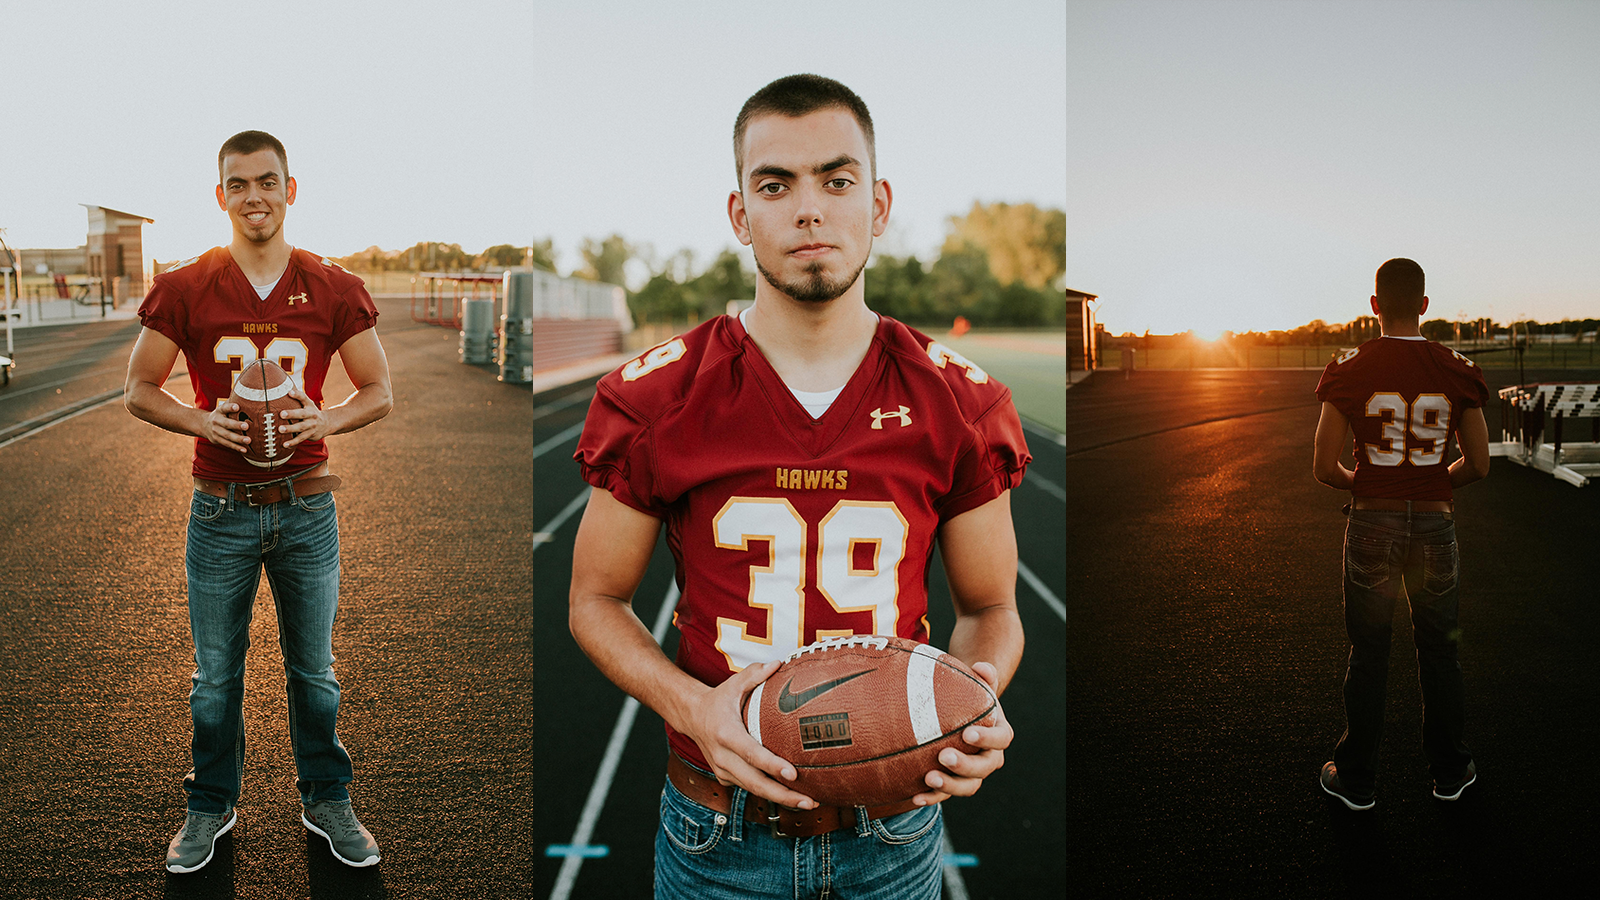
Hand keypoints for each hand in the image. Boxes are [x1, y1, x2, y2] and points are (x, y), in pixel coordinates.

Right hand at [200, 401, 250, 451]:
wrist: (203, 424)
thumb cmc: (221, 415)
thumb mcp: (224, 407)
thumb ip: (233, 403)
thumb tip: (247, 394)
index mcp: (219, 411)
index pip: (224, 408)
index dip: (230, 407)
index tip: (237, 407)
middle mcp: (216, 421)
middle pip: (226, 424)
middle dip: (236, 425)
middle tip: (246, 426)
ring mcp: (216, 431)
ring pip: (228, 436)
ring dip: (238, 439)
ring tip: (248, 440)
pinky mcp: (217, 440)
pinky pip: (227, 444)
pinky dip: (236, 447)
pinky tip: (245, 449)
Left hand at [278, 387, 331, 448]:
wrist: (327, 424)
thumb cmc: (310, 412)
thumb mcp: (307, 404)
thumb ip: (297, 398)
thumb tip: (283, 388)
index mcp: (309, 406)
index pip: (303, 398)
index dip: (297, 395)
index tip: (289, 392)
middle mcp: (311, 415)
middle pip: (301, 414)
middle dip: (291, 414)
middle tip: (281, 414)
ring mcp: (311, 426)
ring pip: (300, 427)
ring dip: (290, 429)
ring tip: (280, 430)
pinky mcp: (310, 435)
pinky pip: (301, 439)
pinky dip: (293, 442)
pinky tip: (284, 444)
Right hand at [680, 660, 817, 809]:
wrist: (691, 716)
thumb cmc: (718, 699)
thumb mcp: (734, 683)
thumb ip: (756, 674)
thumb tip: (779, 663)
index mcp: (726, 733)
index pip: (751, 753)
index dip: (772, 765)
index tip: (793, 774)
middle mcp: (722, 756)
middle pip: (754, 782)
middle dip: (782, 795)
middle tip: (809, 801)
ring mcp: (722, 770)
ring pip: (753, 789)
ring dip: (780, 799)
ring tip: (809, 802)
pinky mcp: (725, 777)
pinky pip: (749, 788)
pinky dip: (769, 793)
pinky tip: (792, 796)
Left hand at [911, 661, 1012, 806]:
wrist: (963, 716)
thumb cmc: (971, 698)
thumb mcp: (978, 685)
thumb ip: (983, 676)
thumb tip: (982, 667)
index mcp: (1000, 734)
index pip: (1001, 739)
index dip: (986, 739)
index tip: (967, 733)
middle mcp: (990, 757)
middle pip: (984, 767)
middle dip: (965, 765)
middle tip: (944, 756)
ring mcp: (973, 774)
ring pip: (968, 786)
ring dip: (949, 786)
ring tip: (929, 778)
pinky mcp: (955, 783)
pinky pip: (946, 795)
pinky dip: (932, 798)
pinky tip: (914, 796)